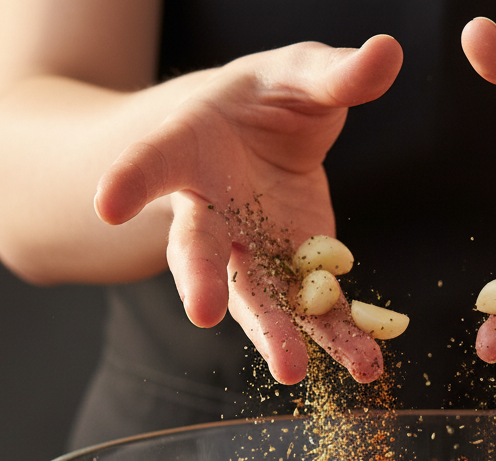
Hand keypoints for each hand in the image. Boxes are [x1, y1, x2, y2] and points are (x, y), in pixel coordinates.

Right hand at [94, 35, 402, 384]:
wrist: (260, 144)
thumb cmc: (266, 100)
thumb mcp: (299, 74)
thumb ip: (335, 72)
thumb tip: (389, 50)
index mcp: (189, 150)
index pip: (153, 161)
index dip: (130, 179)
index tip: (106, 204)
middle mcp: (210, 213)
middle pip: (198, 251)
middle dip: (200, 280)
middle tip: (200, 314)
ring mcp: (249, 253)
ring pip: (254, 297)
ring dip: (274, 334)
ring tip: (293, 373)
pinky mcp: (293, 276)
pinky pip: (312, 312)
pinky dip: (338, 338)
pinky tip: (365, 366)